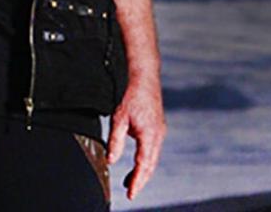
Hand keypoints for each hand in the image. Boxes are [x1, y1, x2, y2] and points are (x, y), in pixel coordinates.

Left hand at [106, 74, 165, 200]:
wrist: (145, 77)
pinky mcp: (158, 129)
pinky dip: (145, 160)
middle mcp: (158, 135)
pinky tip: (137, 164)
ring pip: (152, 158)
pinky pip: (153, 150)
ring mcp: (160, 132)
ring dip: (143, 171)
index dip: (137, 181)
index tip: (131, 194)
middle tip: (130, 192)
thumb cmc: (132, 96)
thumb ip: (115, 141)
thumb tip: (111, 160)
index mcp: (149, 134)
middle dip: (141, 180)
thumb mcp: (119, 119)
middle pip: (150, 165)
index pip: (144, 164)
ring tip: (130, 183)